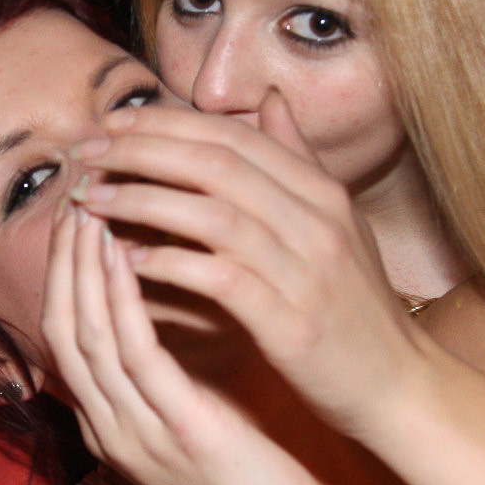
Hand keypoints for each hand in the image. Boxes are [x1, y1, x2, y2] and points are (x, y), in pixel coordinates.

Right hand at [43, 192, 332, 484]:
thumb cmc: (246, 482)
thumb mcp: (188, 425)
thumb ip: (162, 380)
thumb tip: (150, 328)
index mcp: (110, 424)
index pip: (65, 337)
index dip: (64, 275)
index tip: (80, 218)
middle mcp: (109, 425)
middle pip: (61, 327)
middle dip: (64, 259)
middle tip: (77, 193)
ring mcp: (136, 430)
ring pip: (86, 332)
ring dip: (83, 264)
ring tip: (94, 205)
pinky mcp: (177, 429)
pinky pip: (136, 353)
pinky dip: (122, 297)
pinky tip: (126, 253)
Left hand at [66, 95, 422, 442]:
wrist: (399, 387)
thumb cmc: (356, 307)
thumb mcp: (338, 223)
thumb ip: (299, 161)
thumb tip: (270, 97)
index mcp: (322, 191)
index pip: (234, 136)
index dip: (167, 123)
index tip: (111, 122)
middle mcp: (317, 220)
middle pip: (216, 163)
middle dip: (142, 150)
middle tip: (86, 152)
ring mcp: (306, 269)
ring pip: (211, 213)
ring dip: (142, 201)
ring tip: (92, 200)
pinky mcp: (291, 322)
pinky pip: (219, 278)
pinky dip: (170, 263)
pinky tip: (128, 261)